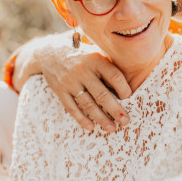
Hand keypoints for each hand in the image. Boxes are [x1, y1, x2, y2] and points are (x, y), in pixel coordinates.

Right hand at [13, 33, 131, 131]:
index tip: (130, 98)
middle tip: (126, 121)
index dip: (124, 89)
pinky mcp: (60, 90)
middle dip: (116, 110)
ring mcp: (70, 81)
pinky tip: (91, 127)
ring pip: (88, 104)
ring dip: (101, 118)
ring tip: (111, 128)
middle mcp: (83, 70)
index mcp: (95, 59)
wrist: (50, 53)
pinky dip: (81, 119)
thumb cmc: (82, 55)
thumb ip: (109, 65)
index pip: (114, 76)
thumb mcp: (96, 53)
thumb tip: (131, 83)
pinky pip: (71, 108)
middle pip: (102, 94)